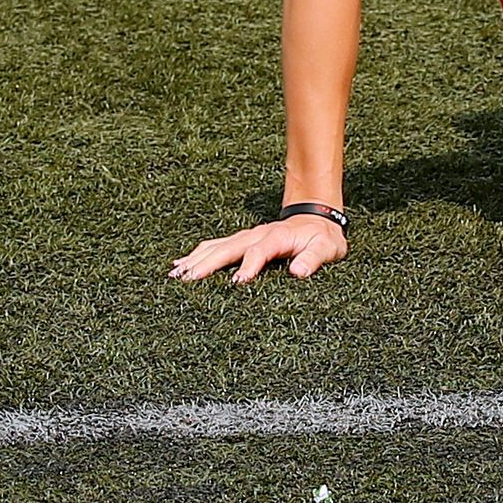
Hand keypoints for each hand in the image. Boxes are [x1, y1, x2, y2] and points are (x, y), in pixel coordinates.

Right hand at [173, 208, 346, 282]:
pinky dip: (197, 254)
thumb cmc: (322, 238)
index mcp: (277, 237)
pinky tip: (181, 263)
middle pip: (228, 248)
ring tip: (175, 273)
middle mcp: (257, 235)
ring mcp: (246, 237)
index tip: (236, 283)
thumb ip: (313, 259)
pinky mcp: (241, 241)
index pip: (259, 252)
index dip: (248, 267)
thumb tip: (298, 272)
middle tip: (187, 279)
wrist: (318, 219)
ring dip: (196, 259)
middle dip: (207, 263)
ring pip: (217, 247)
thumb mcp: (327, 248)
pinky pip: (216, 246)